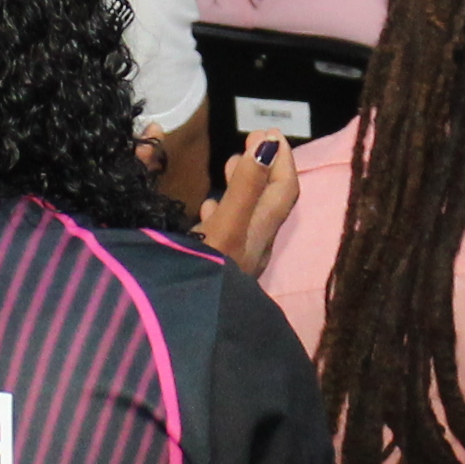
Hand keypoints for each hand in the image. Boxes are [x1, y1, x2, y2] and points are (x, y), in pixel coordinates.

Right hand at [199, 130, 299, 271]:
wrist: (180, 333)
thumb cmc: (204, 274)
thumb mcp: (225, 226)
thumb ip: (246, 186)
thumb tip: (268, 143)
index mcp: (260, 232)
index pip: (284, 188)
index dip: (282, 157)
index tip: (269, 130)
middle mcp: (255, 246)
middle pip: (269, 200)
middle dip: (263, 166)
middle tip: (248, 139)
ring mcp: (237, 260)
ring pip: (249, 214)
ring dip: (244, 186)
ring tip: (229, 165)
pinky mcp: (218, 269)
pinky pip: (228, 231)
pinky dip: (224, 210)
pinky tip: (208, 207)